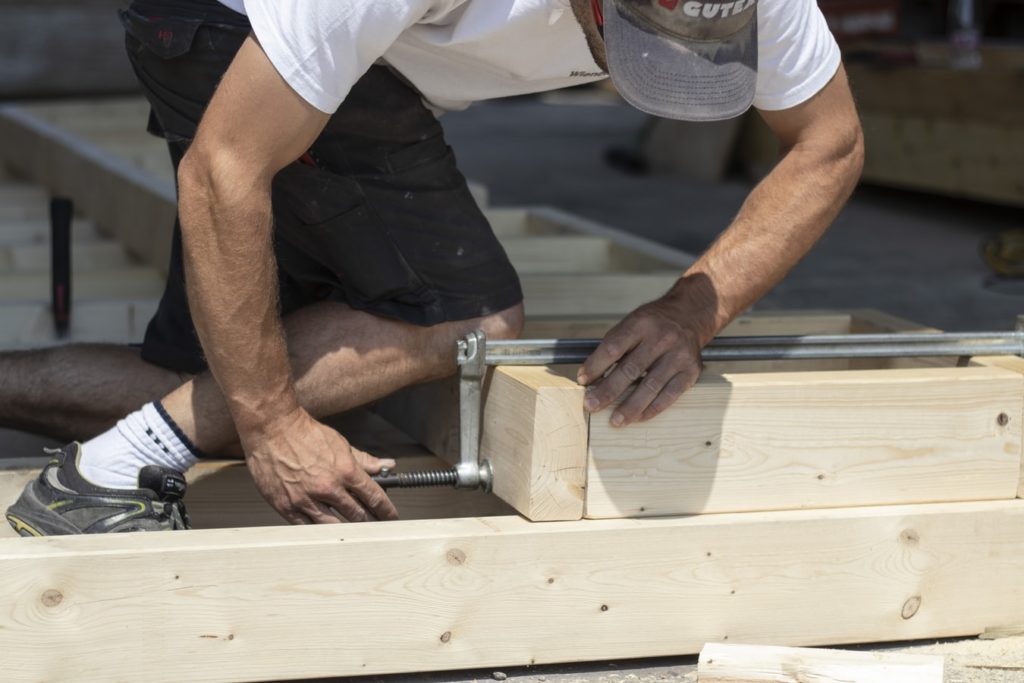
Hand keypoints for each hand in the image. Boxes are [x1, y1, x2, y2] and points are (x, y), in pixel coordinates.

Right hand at [242, 408, 398, 523]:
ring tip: (353, 530)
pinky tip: (326, 530)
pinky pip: (307, 527)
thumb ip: (364, 460)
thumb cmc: (304, 434)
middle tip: (375, 525)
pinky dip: (319, 530)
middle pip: (357, 515)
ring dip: (347, 529)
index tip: (390, 516)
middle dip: (370, 522)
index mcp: (345, 471)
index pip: (374, 497)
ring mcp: (306, 499)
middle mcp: (328, 488)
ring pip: (334, 526)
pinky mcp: (287, 506)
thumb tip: (386, 466)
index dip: (386, 510)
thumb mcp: (340, 444)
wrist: (272, 429)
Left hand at [577, 292, 704, 426]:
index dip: (595, 366)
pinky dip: (652, 409)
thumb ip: (614, 347)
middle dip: (608, 391)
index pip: (613, 348)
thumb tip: (591, 377)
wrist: (689, 315)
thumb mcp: (632, 323)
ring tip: (615, 421)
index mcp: (641, 323)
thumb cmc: (653, 323)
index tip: (582, 381)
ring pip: (651, 386)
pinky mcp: (691, 371)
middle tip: (591, 405)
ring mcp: (678, 356)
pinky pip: (670, 395)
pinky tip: (638, 417)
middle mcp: (661, 338)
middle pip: (631, 369)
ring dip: (630, 406)